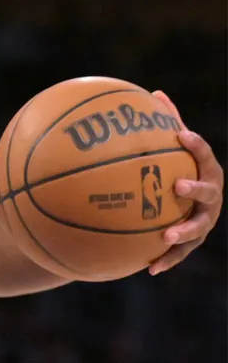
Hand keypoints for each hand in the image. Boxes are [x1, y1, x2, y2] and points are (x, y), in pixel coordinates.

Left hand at [148, 89, 221, 274]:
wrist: (187, 205)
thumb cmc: (177, 170)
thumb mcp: (175, 150)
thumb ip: (168, 124)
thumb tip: (154, 93)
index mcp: (207, 171)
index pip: (205, 155)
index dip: (196, 145)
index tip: (181, 135)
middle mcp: (211, 196)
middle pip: (209, 192)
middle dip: (196, 188)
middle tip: (178, 185)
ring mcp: (205, 220)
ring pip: (198, 227)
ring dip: (183, 231)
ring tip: (166, 235)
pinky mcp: (192, 241)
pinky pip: (180, 253)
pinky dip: (167, 260)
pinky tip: (150, 269)